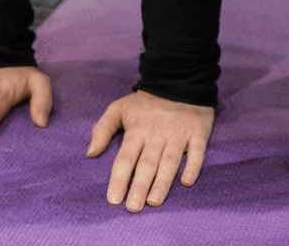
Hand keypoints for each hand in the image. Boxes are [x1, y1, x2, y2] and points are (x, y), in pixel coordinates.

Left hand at [87, 90, 213, 212]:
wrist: (178, 80)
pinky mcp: (197, 133)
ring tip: (154, 201)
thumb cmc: (145, 102)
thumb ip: (102, 129)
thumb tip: (90, 153)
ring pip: (169, 161)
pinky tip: (187, 182)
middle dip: (139, 186)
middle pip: (147, 164)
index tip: (113, 200)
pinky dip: (193, 166)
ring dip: (162, 182)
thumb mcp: (118, 108)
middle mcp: (157, 134)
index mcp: (137, 130)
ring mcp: (179, 134)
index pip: (126, 158)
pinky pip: (196, 152)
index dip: (119, 179)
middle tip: (133, 208)